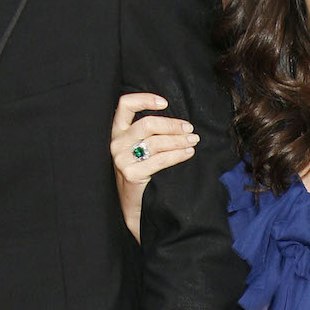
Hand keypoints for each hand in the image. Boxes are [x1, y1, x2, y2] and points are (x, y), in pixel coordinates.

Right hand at [110, 92, 199, 239]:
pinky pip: (160, 159)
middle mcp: (116, 144)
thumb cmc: (140, 177)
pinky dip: (178, 154)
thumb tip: (177, 122)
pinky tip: (188, 152)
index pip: (125, 105)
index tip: (165, 103)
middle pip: (148, 124)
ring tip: (193, 141)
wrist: (134, 210)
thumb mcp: (138, 151)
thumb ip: (147, 135)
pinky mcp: (131, 174)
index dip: (145, 99)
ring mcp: (121, 159)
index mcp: (116, 133)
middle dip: (173, 125)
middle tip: (190, 129)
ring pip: (156, 141)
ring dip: (179, 140)